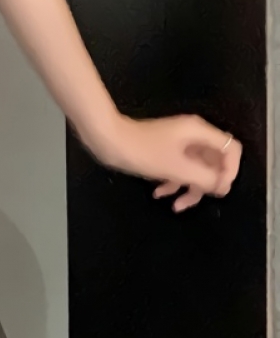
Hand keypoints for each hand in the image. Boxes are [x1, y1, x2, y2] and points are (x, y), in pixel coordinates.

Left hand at [91, 114, 241, 212]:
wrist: (106, 139)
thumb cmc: (140, 150)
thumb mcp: (177, 168)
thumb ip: (204, 178)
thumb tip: (221, 186)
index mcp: (198, 132)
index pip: (231, 149)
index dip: (230, 171)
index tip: (219, 189)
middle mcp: (191, 135)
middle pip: (213, 161)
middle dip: (206, 183)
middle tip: (199, 199)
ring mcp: (176, 142)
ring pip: (194, 168)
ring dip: (188, 187)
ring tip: (177, 205)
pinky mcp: (162, 150)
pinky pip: (177, 167)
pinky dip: (172, 182)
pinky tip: (159, 193)